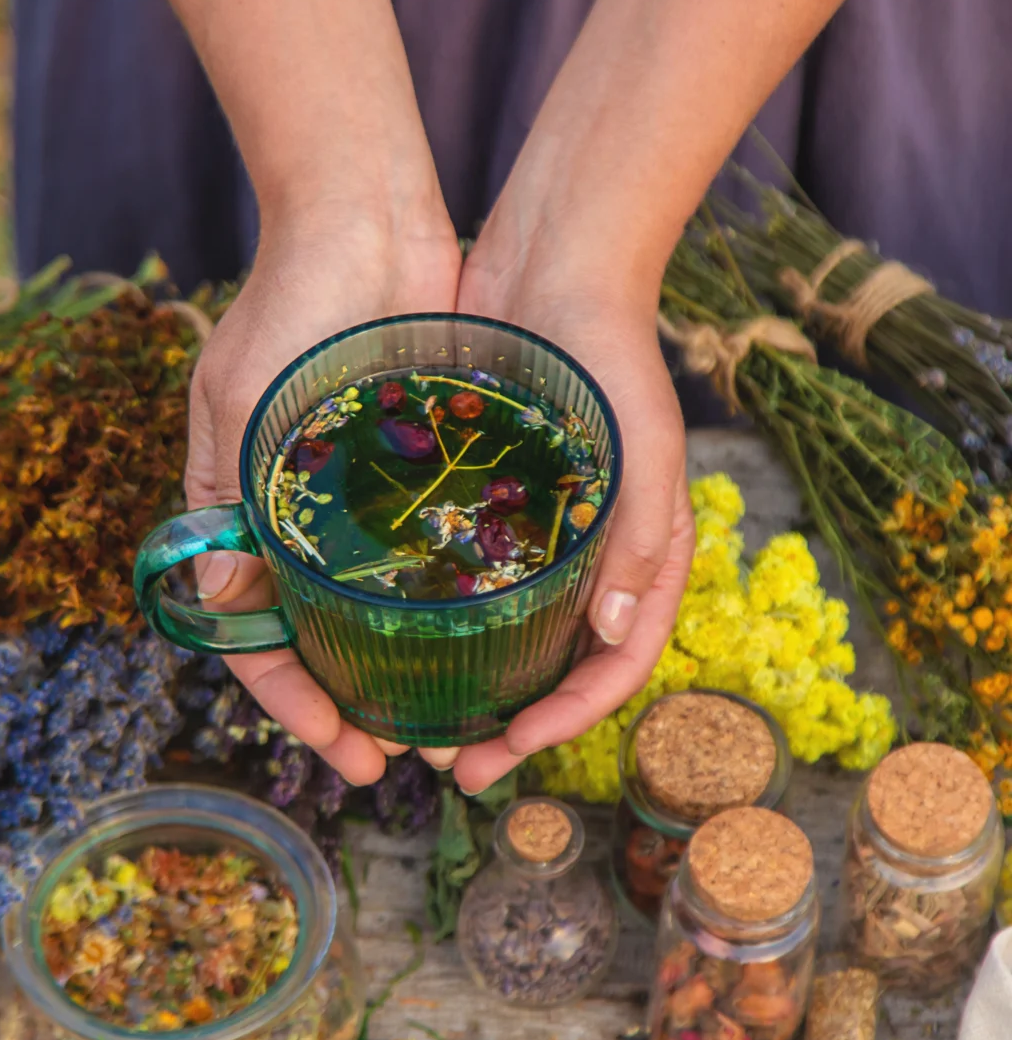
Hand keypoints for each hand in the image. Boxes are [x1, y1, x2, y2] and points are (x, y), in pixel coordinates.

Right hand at [186, 207, 459, 785]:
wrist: (366, 216)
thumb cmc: (291, 301)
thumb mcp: (242, 401)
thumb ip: (229, 499)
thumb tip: (217, 597)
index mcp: (242, 512)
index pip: (258, 634)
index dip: (294, 703)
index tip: (342, 749)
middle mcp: (299, 520)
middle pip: (319, 641)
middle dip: (353, 707)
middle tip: (403, 758)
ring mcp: (360, 503)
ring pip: (375, 613)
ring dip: (402, 672)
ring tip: (448, 721)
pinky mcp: (417, 474)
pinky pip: (426, 557)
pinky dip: (442, 606)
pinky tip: (480, 644)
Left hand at [448, 251, 694, 793]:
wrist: (550, 269)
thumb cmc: (611, 356)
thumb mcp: (644, 446)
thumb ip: (644, 537)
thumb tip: (616, 632)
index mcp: (641, 558)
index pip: (615, 665)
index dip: (569, 721)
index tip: (513, 750)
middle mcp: (590, 559)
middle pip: (556, 669)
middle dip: (512, 730)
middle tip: (454, 770)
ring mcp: (538, 538)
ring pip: (509, 639)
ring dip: (472, 692)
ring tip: (420, 729)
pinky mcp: (489, 508)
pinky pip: (467, 585)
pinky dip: (443, 630)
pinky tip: (395, 649)